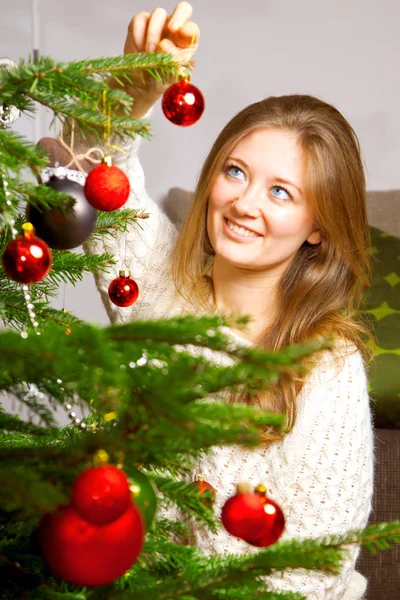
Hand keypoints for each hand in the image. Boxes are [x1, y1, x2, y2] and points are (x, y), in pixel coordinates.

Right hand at [115, 2, 199, 116]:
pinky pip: (139, 21)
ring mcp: (158, 24)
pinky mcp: (140, 24)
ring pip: (158, 14)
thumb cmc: (160, 79)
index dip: (189, 29)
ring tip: (150, 52)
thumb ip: (172, 63)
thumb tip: (163, 45)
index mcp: (186, 42)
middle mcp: (175, 29)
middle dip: (178, 17)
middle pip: (182, 9)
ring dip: (153, 33)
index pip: (192, 29)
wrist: (141, 84)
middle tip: (172, 29)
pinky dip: (138, 36)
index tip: (182, 34)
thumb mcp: (170, 77)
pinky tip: (139, 49)